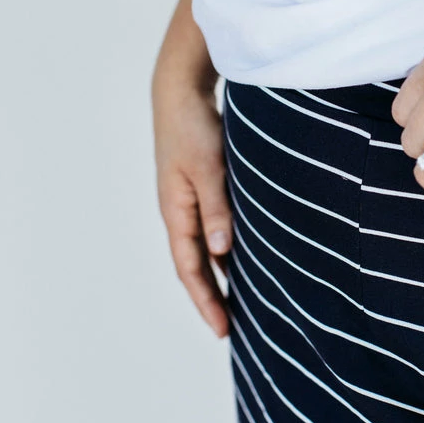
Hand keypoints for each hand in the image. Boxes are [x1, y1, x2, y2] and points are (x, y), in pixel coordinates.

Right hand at [152, 76, 232, 337]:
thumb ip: (217, 209)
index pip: (190, 269)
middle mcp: (181, 213)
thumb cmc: (193, 128)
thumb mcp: (209, 169)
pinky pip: (214, 229)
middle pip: (196, 266)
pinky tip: (247, 258)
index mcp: (176, 213)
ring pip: (206, 249)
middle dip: (212, 298)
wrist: (181, 92)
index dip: (205, 301)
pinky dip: (228, 249)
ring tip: (243, 303)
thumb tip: (222, 252)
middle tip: (234, 328)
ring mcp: (190, 202)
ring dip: (222, 276)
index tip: (222, 330)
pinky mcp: (202, 189)